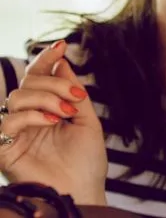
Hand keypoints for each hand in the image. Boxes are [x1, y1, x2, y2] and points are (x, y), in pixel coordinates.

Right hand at [0, 41, 106, 204]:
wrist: (83, 190)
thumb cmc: (86, 161)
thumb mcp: (87, 120)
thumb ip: (74, 92)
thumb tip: (63, 62)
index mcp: (46, 110)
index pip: (38, 78)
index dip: (45, 60)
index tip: (61, 46)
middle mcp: (28, 119)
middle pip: (28, 84)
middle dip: (53, 84)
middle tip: (75, 98)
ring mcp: (15, 133)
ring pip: (17, 97)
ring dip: (46, 99)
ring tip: (65, 114)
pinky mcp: (4, 149)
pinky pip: (7, 121)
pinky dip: (32, 116)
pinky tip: (51, 122)